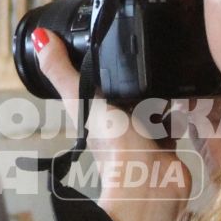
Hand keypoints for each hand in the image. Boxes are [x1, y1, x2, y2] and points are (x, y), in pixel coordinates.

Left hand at [30, 29, 190, 214]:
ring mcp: (142, 132)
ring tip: (163, 83)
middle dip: (136, 76)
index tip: (110, 39)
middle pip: (127, 87)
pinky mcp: (167, 139)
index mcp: (93, 112)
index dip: (102, 62)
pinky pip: (176, 115)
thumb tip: (38, 37)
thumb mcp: (82, 101)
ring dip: (159, 91)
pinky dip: (180, 108)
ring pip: (153, 99)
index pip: (96, 79)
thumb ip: (62, 72)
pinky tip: (182, 100)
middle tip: (144, 60)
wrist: (152, 182)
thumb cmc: (114, 148)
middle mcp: (116, 122)